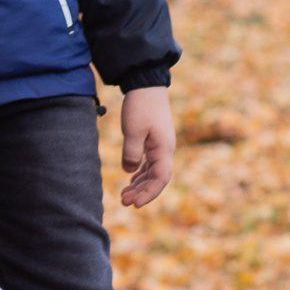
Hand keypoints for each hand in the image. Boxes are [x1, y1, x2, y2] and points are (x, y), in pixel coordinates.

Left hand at [118, 85, 176, 207]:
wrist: (146, 85)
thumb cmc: (141, 106)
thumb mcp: (133, 130)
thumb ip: (131, 153)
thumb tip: (129, 172)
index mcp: (164, 149)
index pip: (160, 178)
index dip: (149, 193)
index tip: (135, 204)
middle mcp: (165, 150)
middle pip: (156, 178)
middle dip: (142, 192)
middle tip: (124, 202)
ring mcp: (160, 146)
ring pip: (152, 172)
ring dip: (139, 185)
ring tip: (123, 196)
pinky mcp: (154, 141)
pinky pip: (149, 164)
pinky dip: (140, 174)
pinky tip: (130, 181)